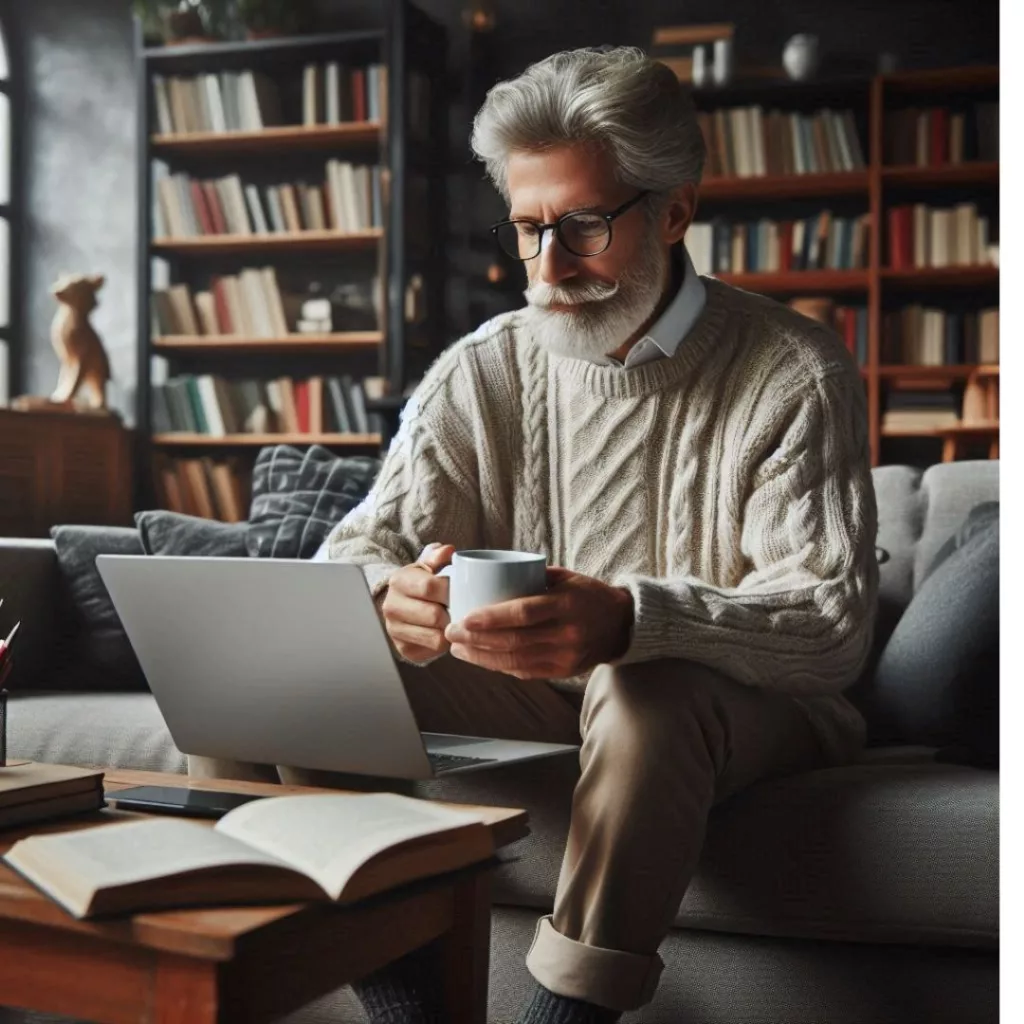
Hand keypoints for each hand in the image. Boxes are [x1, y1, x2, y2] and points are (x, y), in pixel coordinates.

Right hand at [381, 543, 453, 663]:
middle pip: (434, 615)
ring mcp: (395, 630)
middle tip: (463, 608)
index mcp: (398, 581)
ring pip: (435, 637)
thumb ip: (437, 556)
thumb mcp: (427, 566)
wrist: (402, 606)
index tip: (463, 590)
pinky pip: (433, 650)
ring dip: (450, 630)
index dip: (451, 590)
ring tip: (455, 620)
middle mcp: (391, 607)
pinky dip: (444, 643)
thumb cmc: (421, 583)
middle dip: (453, 612)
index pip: (430, 587)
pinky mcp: (403, 649)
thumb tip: (448, 550)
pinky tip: (446, 632)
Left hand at [444, 567, 633, 679]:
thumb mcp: (566, 577)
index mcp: (566, 605)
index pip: (523, 613)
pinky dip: (499, 666)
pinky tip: (480, 658)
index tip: (464, 617)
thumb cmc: (588, 595)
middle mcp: (566, 634)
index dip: (491, 618)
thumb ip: (531, 577)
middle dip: (476, 639)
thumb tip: (489, 575)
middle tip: (451, 632)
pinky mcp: (562, 672)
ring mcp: (565, 657)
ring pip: (515, 661)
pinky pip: (524, 671)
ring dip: (481, 657)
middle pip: (514, 641)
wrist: (621, 625)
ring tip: (458, 648)